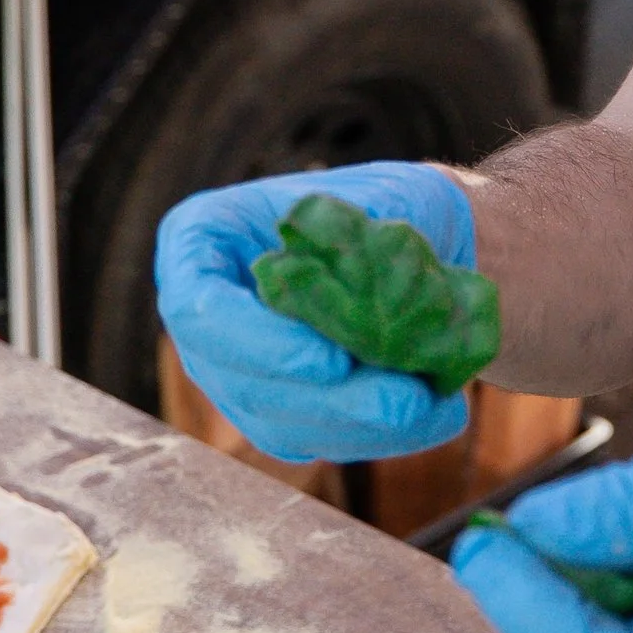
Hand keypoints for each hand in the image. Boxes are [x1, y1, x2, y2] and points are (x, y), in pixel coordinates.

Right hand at [154, 163, 477, 464]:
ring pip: (275, 419)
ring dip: (354, 425)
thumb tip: (356, 303)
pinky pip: (312, 436)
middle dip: (324, 401)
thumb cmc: (400, 201)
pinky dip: (374, 433)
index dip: (255, 342)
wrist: (431, 237)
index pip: (199, 302)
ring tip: (429, 409)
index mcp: (207, 236)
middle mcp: (206, 312)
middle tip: (402, 404)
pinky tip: (433, 418)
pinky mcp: (277, 408)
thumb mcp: (391, 195)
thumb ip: (369, 249)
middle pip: (239, 377)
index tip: (332, 363)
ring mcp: (234, 367)